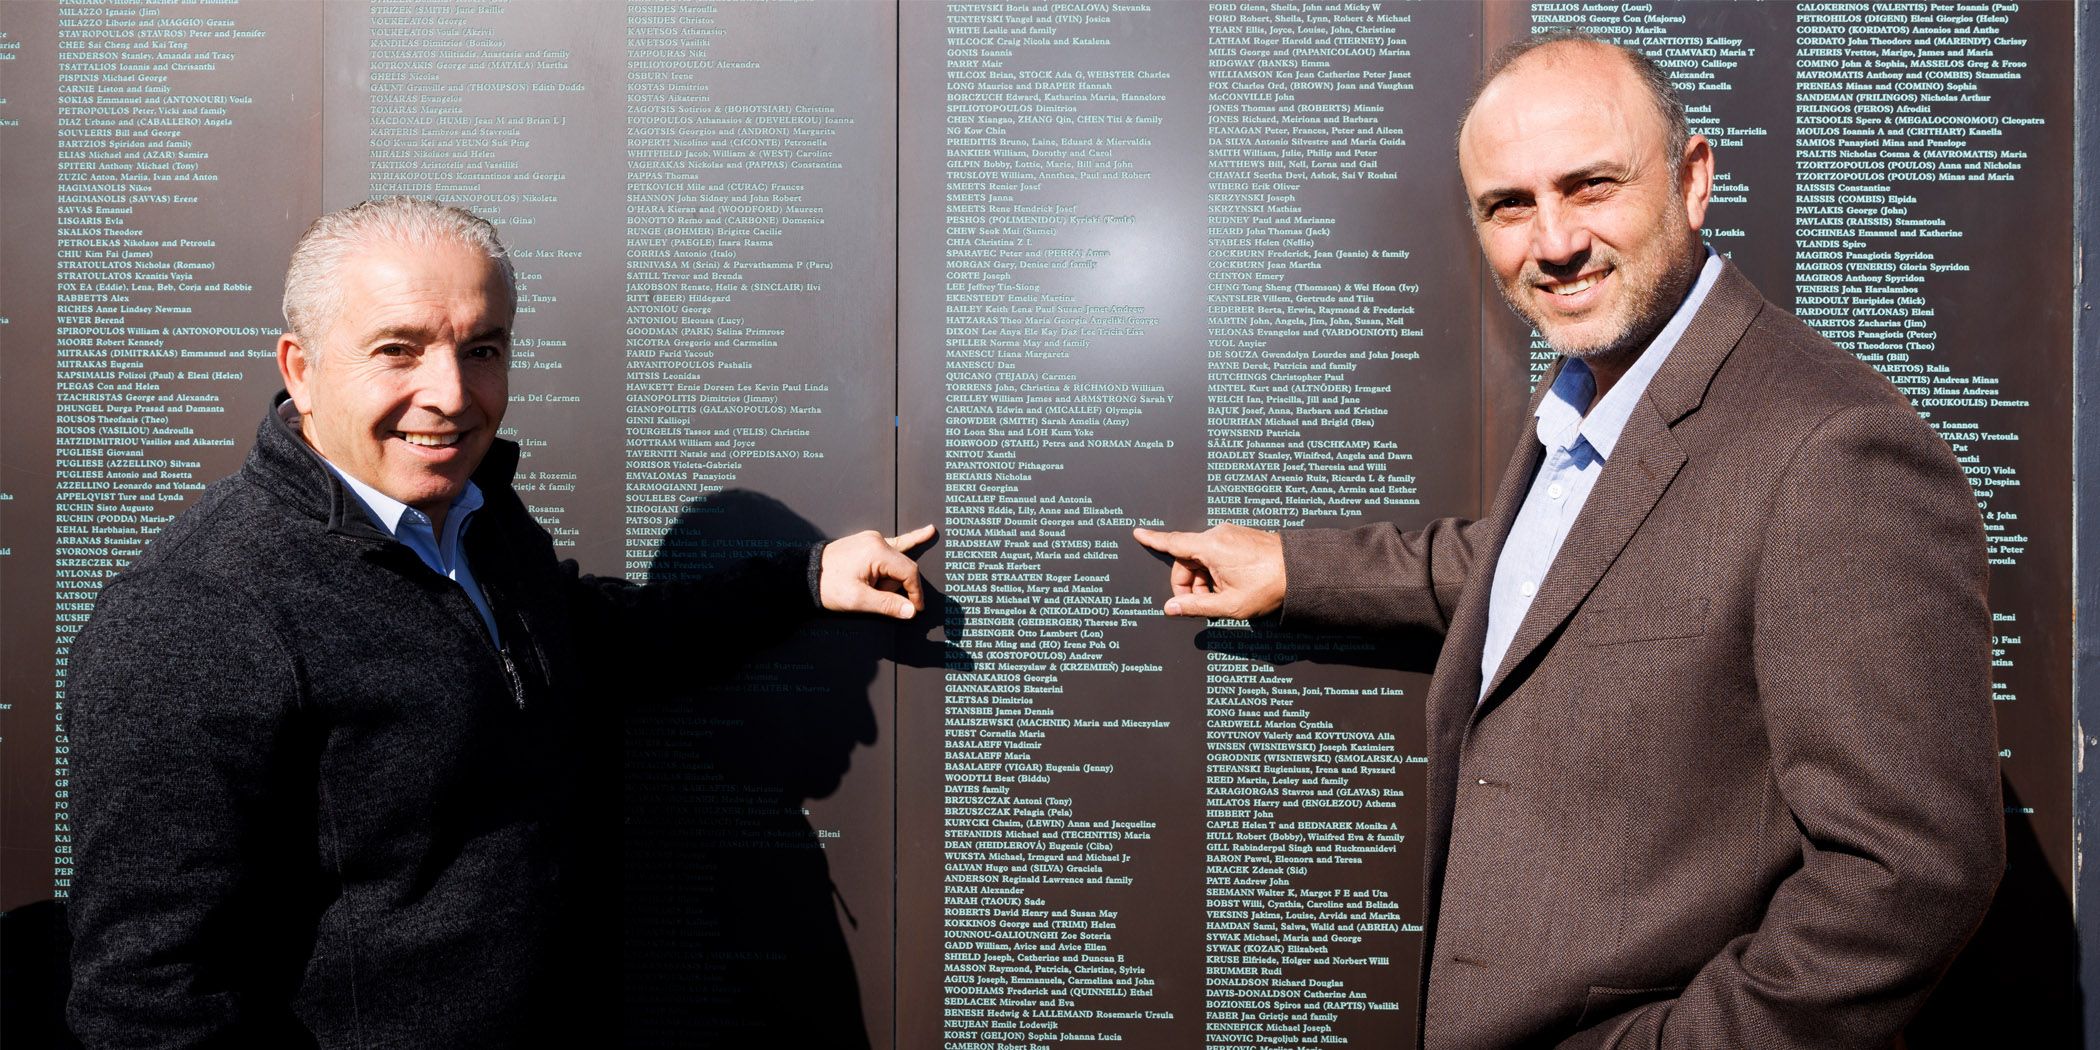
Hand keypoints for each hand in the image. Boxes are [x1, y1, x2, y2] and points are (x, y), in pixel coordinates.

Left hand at [820, 524, 936, 619]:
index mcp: (877, 551)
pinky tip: (928, 531)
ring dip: (888, 579)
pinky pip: (895, 544)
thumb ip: (887, 604)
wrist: (805, 574)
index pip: (909, 572)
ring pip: (896, 562)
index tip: (915, 609)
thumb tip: (911, 611)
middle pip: (903, 567)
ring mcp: (873, 539)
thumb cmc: (829, 586)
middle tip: (873, 597)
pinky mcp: (869, 542)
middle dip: (895, 587)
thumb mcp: (858, 599)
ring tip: (864, 585)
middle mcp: (877, 540)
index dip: (915, 593)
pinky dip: (911, 540)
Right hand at [1130, 524, 1284, 618]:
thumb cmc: (1268, 586)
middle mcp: (1218, 535)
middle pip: (1187, 559)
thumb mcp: (1228, 604)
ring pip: (1203, 558)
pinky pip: (1217, 554)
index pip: (1173, 543)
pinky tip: (1230, 588)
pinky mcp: (1240, 538)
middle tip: (1200, 606)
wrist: (1301, 571)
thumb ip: (1196, 607)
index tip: (1138, 533)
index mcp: (1211, 546)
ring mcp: (1230, 534)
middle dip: (1188, 584)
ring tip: (1221, 600)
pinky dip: (1216, 572)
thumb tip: (1171, 608)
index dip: (1153, 540)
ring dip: (1204, 581)